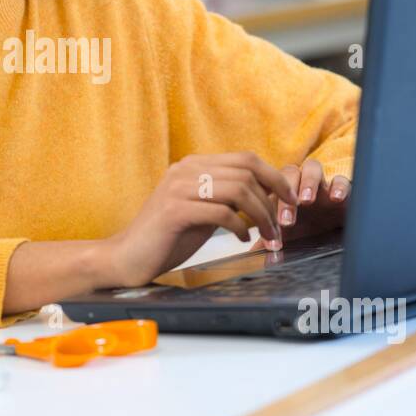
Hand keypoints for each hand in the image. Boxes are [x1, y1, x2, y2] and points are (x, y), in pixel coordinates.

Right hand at [96, 151, 299, 288]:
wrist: (126, 257)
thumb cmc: (167, 237)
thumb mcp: (201, 210)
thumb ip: (226, 197)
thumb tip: (267, 195)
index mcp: (193, 166)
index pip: (245, 158)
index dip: (273, 176)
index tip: (290, 199)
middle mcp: (186, 170)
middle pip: (246, 171)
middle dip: (272, 198)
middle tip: (282, 224)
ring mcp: (178, 189)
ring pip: (238, 190)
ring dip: (261, 215)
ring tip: (267, 235)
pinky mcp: (174, 212)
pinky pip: (221, 212)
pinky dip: (239, 226)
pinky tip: (242, 239)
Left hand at [263, 158, 349, 249]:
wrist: (336, 229)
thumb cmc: (306, 228)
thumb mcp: (287, 237)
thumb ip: (270, 242)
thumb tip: (250, 256)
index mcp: (283, 191)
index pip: (270, 187)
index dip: (267, 205)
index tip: (268, 231)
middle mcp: (301, 183)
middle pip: (289, 174)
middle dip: (286, 194)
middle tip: (286, 220)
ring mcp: (322, 183)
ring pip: (312, 168)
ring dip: (308, 182)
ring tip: (306, 200)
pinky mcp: (344, 189)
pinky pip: (342, 179)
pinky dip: (339, 186)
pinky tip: (336, 198)